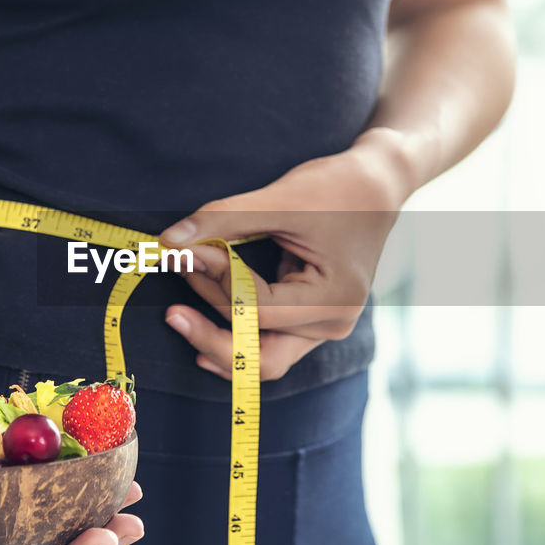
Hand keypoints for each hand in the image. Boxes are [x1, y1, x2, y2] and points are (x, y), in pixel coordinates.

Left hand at [159, 129, 410, 380]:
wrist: (375, 186)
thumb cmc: (336, 188)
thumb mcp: (280, 199)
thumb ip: (223, 221)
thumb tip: (169, 242)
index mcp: (334, 299)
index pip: (259, 309)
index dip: (217, 282)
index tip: (185, 252)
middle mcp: (332, 324)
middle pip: (261, 357)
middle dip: (210, 335)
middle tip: (171, 311)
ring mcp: (323, 328)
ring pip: (261, 359)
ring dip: (219, 336)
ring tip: (180, 310)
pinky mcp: (309, 322)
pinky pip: (266, 344)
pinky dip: (233, 337)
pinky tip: (201, 333)